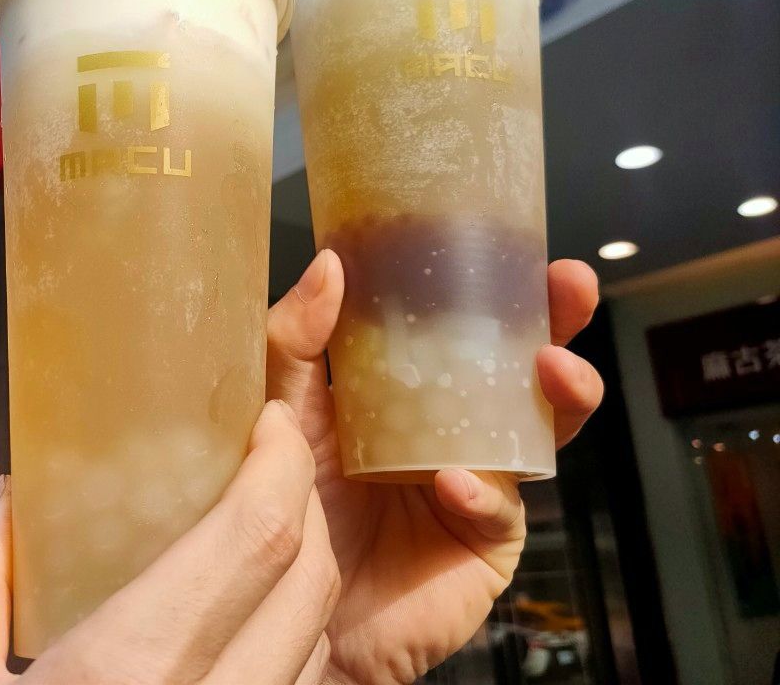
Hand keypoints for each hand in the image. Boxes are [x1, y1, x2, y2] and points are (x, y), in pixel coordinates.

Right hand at [0, 400, 340, 684]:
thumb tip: (14, 500)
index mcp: (132, 669)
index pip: (258, 540)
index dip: (282, 464)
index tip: (267, 422)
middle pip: (311, 581)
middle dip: (306, 504)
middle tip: (267, 462)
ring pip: (317, 645)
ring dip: (305, 576)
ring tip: (257, 533)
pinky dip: (292, 646)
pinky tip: (241, 629)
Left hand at [267, 252, 603, 684]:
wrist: (283, 610)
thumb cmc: (285, 505)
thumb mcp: (283, 410)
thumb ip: (296, 342)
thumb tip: (329, 264)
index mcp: (409, 388)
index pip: (465, 326)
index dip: (497, 286)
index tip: (515, 242)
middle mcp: (452, 428)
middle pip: (521, 368)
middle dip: (557, 324)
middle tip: (569, 287)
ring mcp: (477, 482)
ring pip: (540, 431)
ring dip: (560, 397)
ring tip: (552, 370)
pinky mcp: (484, 542)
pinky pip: (500, 509)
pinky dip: (483, 492)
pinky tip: (454, 482)